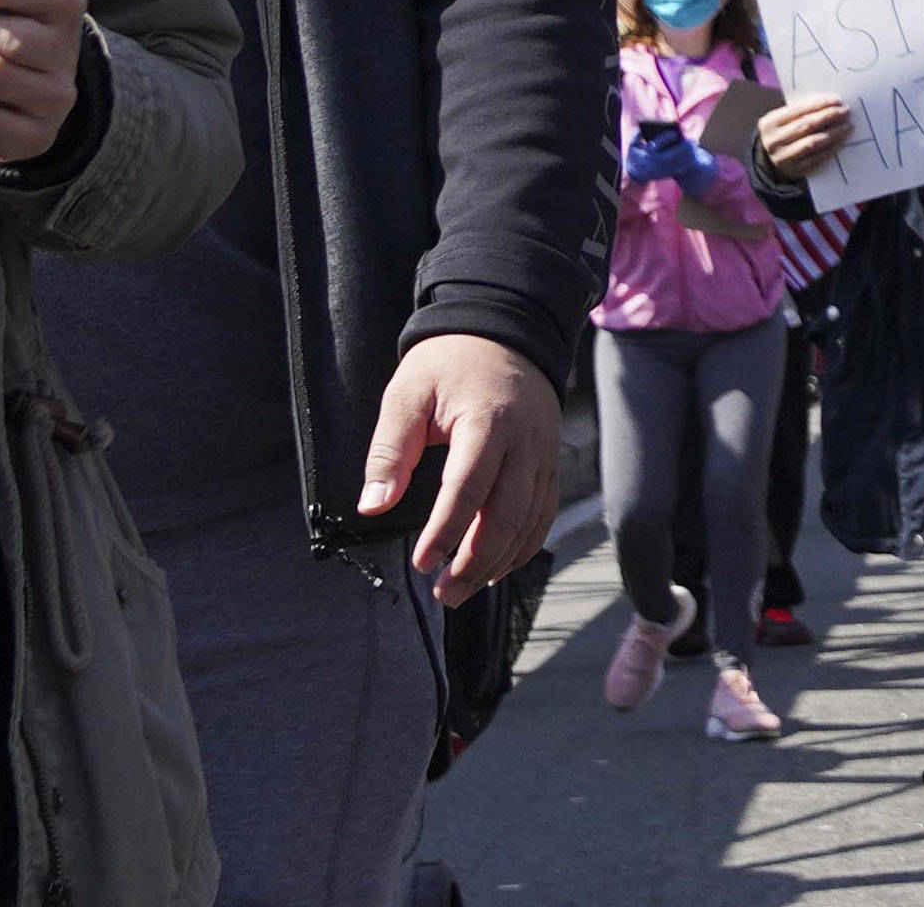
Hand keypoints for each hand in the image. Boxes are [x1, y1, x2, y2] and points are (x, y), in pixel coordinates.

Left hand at [357, 332, 563, 605]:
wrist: (504, 330)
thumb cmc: (449, 363)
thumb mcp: (407, 394)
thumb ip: (390, 450)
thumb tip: (373, 506)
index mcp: (488, 421)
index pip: (469, 488)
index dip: (445, 532)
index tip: (422, 563)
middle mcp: (525, 442)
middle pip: (507, 515)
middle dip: (474, 562)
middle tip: (443, 593)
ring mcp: (544, 454)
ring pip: (530, 522)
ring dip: (498, 563)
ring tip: (463, 589)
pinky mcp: (550, 462)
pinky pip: (544, 514)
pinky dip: (523, 547)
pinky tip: (495, 567)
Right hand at [754, 92, 858, 180]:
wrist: (768, 162)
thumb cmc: (781, 134)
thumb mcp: (781, 121)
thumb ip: (800, 112)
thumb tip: (830, 103)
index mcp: (770, 123)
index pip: (798, 110)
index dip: (819, 105)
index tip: (837, 100)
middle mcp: (774, 141)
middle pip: (806, 125)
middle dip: (829, 116)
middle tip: (846, 111)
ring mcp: (783, 158)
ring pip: (813, 142)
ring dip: (833, 132)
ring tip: (847, 125)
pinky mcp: (795, 170)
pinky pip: (817, 158)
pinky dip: (831, 147)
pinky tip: (842, 140)